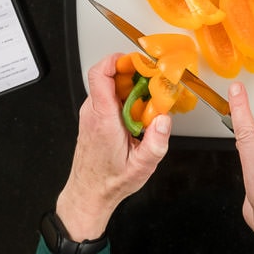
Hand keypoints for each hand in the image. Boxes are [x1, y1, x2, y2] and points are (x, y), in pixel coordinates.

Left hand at [56, 53, 172, 240]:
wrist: (89, 193)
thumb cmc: (109, 181)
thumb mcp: (141, 166)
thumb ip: (155, 143)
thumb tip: (164, 119)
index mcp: (103, 118)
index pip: (100, 74)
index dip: (117, 60)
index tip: (137, 60)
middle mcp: (94, 112)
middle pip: (109, 77)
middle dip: (133, 74)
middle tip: (152, 81)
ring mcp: (92, 114)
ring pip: (110, 87)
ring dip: (130, 87)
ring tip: (148, 102)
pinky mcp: (94, 119)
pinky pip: (109, 98)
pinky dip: (125, 98)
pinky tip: (138, 114)